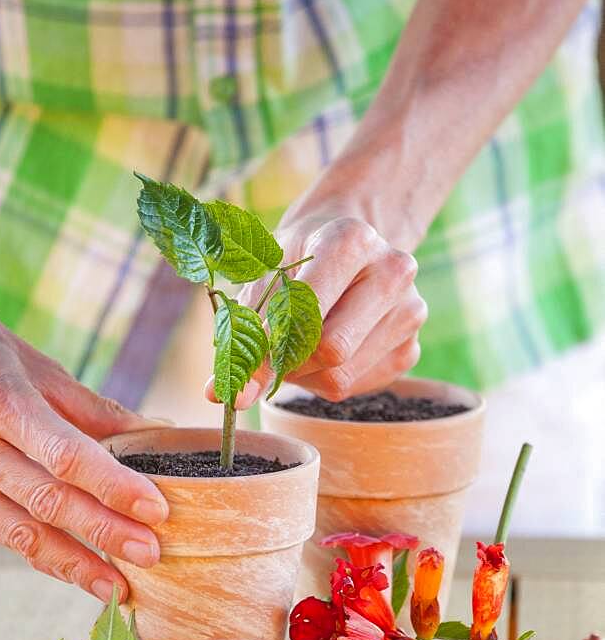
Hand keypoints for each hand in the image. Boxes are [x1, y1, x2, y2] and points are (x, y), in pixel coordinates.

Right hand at [0, 277, 168, 602]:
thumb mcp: (40, 369)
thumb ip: (97, 411)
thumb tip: (160, 433)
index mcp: (1, 403)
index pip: (66, 455)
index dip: (113, 486)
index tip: (156, 510)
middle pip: (49, 501)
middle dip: (104, 533)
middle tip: (150, 554)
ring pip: (23, 532)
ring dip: (75, 564)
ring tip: (119, 587)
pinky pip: (4, 536)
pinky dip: (44, 558)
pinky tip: (77, 573)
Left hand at [205, 209, 425, 407]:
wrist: (348, 247)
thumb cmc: (296, 260)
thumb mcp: (263, 279)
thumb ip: (244, 334)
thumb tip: (228, 398)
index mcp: (353, 240)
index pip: (309, 313)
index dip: (272, 343)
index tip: (249, 356)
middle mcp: (392, 272)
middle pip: (331, 350)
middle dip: (290, 360)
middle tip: (274, 347)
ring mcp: (410, 312)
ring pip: (340, 377)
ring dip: (304, 374)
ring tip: (300, 344)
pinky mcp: (411, 349)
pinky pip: (354, 388)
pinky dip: (325, 381)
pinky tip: (325, 352)